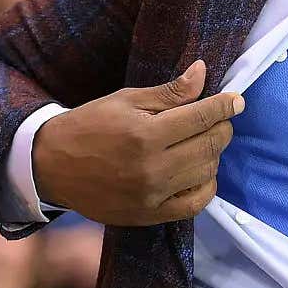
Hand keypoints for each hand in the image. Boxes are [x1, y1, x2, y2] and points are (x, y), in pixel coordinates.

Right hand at [33, 61, 243, 227]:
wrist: (52, 166)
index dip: (224, 106)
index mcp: (145, 134)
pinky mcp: (150, 215)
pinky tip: (201, 172)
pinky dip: (206, 187)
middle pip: (209, 146)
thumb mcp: (126, 100)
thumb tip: (203, 72)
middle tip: (221, 119)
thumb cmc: (89, 125)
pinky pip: (194, 204)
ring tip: (204, 141)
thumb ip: (169, 92)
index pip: (202, 117)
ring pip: (206, 173)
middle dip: (222, 128)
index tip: (236, 100)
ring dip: (214, 154)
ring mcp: (152, 195)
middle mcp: (152, 167)